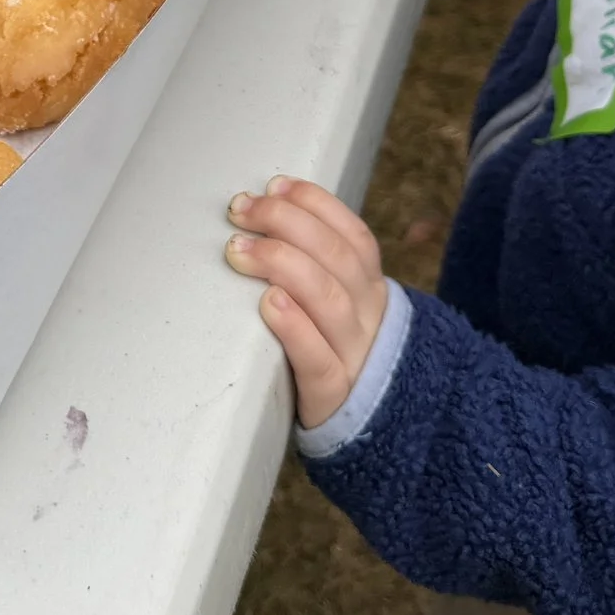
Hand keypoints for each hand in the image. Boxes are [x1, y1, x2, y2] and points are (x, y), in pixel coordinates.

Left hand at [224, 177, 390, 429]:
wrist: (376, 429)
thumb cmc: (335, 352)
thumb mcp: (339, 307)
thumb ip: (315, 266)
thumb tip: (263, 206)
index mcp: (371, 288)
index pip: (352, 234)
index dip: (314, 204)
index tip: (273, 185)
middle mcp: (369, 316)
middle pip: (336, 256)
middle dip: (285, 223)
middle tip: (240, 211)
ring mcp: (354, 354)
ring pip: (328, 298)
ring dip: (281, 263)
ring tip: (238, 250)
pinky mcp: (332, 394)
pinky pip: (316, 358)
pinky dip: (294, 326)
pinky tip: (268, 303)